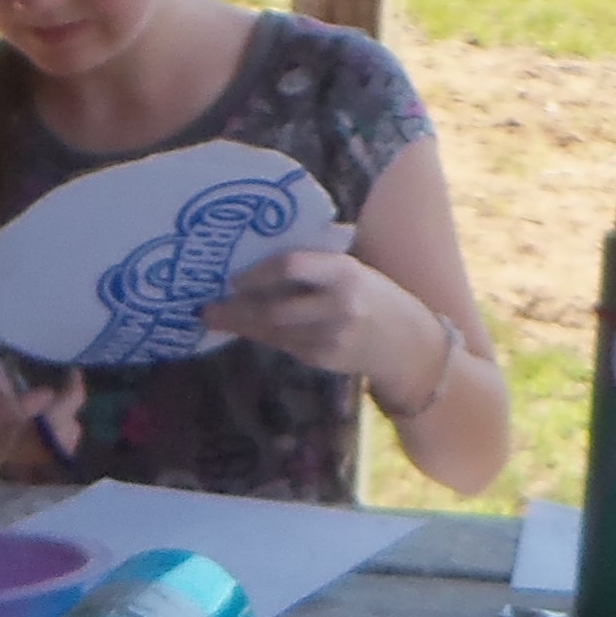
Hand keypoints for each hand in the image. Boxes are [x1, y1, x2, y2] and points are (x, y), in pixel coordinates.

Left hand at [204, 250, 450, 406]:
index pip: (292, 266)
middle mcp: (338, 304)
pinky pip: (284, 346)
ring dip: (241, 326)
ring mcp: (331, 336)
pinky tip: (245, 329)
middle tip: (207, 307)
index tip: (232, 276)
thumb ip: (315, 265)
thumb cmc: (373, 297)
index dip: (257, 273)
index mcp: (343, 271)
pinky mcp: (325, 359)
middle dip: (236, 309)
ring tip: (216, 317)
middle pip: (274, 309)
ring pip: (274, 332)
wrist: (407, 344)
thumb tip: (258, 257)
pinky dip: (262, 337)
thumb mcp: (352, 270)